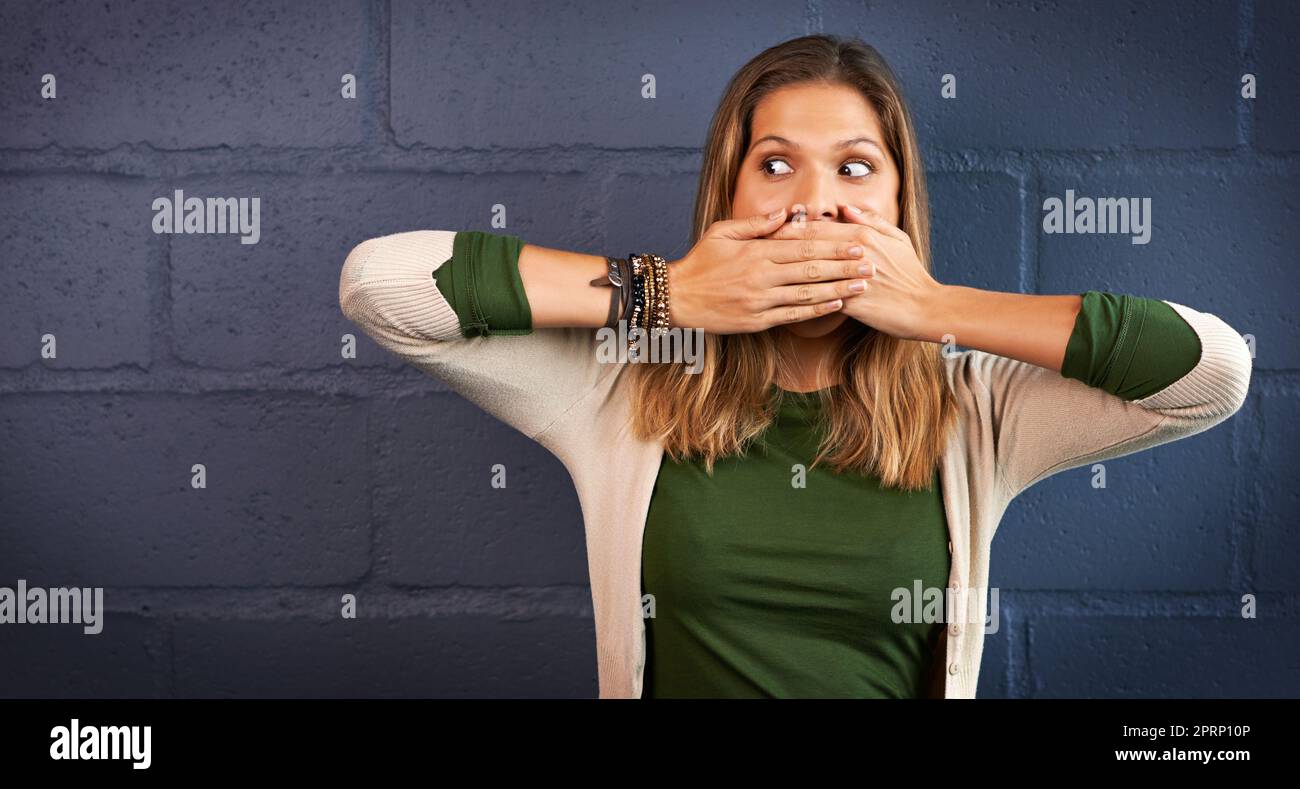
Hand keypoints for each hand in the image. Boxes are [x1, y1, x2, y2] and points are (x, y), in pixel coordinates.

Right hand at [668, 208, 872, 333]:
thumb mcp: (723, 233)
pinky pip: (792, 315)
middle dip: (844, 267)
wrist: (677, 297)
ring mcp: (760, 301)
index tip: (858, 243)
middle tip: (872, 264)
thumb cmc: (700, 262)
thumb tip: (787, 215)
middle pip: (811, 270)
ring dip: (838, 290)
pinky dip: (816, 311)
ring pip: (807, 295)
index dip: (834, 246)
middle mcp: (762, 277)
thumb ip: (756, 225)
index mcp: (757, 252)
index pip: (803, 247)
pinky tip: (836, 306)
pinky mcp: (756, 321)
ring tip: (863, 286)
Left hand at [764, 204, 943, 339]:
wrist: (924, 307)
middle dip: (779, 245)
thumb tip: (845, 207)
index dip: (790, 227)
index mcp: (863, 235)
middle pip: (807, 246)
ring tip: (761, 270)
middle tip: (754, 245)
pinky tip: (780, 299)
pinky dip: (800, 297)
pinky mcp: (851, 302)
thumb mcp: (896, 239)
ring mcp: (851, 277)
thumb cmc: (910, 273)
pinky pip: (820, 298)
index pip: (818, 227)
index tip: (767, 228)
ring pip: (810, 271)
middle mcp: (854, 253)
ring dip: (784, 270)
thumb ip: (870, 220)